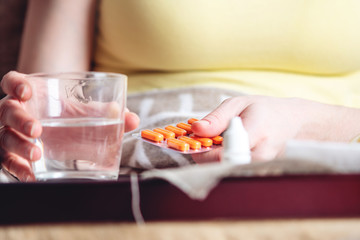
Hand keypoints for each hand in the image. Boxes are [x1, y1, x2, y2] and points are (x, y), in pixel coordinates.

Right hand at [0, 71, 139, 180]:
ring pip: (3, 137)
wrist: (62, 131)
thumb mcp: (86, 112)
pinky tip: (32, 176)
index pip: (12, 82)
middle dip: (19, 120)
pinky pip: (8, 162)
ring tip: (38, 154)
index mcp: (31, 95)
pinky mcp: (13, 154)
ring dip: (18, 146)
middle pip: (6, 111)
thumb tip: (133, 119)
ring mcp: (12, 133)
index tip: (26, 91)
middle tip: (37, 130)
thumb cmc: (71, 116)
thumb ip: (108, 113)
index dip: (15, 85)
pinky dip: (18, 170)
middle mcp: (17, 112)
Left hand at [191, 95, 359, 162]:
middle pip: (222, 167)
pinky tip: (229, 152)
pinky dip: (226, 165)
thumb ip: (217, 118)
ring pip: (227, 172)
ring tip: (220, 145)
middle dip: (207, 157)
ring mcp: (264, 168)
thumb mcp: (239, 104)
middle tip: (206, 143)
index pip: (222, 152)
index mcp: (256, 132)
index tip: (195, 142)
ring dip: (216, 161)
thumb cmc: (265, 110)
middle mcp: (262, 155)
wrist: (295, 123)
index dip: (203, 152)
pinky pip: (236, 173)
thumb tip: (196, 129)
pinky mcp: (262, 175)